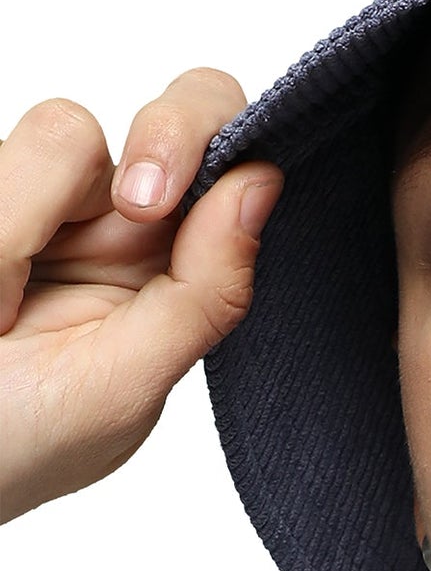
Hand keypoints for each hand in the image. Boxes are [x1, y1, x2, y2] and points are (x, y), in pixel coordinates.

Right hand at [0, 69, 280, 522]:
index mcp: (174, 272)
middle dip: (168, 140)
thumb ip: (202, 292)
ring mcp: (40, 203)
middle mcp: (116, 227)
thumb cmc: (11, 449)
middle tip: (138, 204)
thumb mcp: (121, 386)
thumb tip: (263, 186)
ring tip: (0, 315)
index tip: (156, 201)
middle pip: (175, 121)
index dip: (216, 149)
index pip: (233, 167)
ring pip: (65, 133)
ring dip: (26, 225)